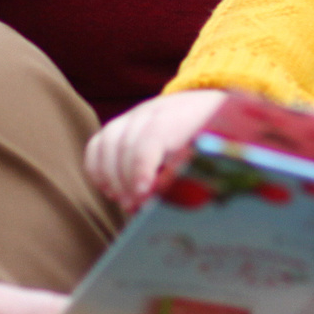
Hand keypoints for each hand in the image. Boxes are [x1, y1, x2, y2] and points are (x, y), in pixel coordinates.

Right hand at [83, 89, 226, 212]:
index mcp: (182, 115)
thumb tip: (180, 201)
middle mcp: (152, 111)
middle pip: (125, 143)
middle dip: (127, 180)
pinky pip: (97, 145)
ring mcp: (133, 116)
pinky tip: (109, 191)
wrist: (207, 106)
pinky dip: (97, 169)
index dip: (143, 166)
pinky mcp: (120, 126)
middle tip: (134, 207)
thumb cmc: (216, 137)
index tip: (143, 193)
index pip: (152, 137)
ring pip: (107, 143)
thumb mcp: (216, 151)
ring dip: (111, 178)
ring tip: (124, 202)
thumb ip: (198, 172)